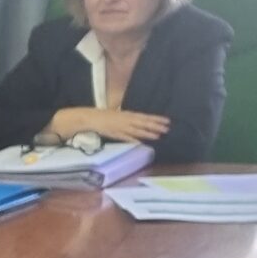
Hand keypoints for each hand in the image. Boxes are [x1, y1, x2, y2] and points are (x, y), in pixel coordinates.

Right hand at [49, 107, 167, 141]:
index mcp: (127, 114)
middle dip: (155, 125)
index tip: (167, 120)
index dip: (156, 118)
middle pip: (143, 122)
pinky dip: (133, 139)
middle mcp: (125, 119)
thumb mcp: (117, 116)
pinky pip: (125, 137)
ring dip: (148, 133)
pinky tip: (141, 143)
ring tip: (159, 135)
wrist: (88, 118)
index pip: (144, 116)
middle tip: (168, 128)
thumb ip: (127, 120)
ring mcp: (120, 126)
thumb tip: (138, 124)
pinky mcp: (113, 133)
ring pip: (136, 130)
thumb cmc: (102, 117)